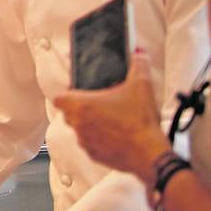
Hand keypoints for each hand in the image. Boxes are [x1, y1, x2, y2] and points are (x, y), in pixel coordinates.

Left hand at [54, 50, 169, 178]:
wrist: (150, 154)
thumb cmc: (140, 121)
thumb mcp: (141, 86)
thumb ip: (138, 65)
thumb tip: (139, 54)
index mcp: (81, 106)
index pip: (60, 98)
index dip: (68, 93)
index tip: (79, 92)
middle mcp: (78, 124)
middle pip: (69, 113)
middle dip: (80, 108)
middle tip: (99, 104)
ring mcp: (85, 142)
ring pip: (80, 129)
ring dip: (90, 124)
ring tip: (110, 119)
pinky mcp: (94, 156)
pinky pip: (90, 144)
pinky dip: (99, 139)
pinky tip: (116, 135)